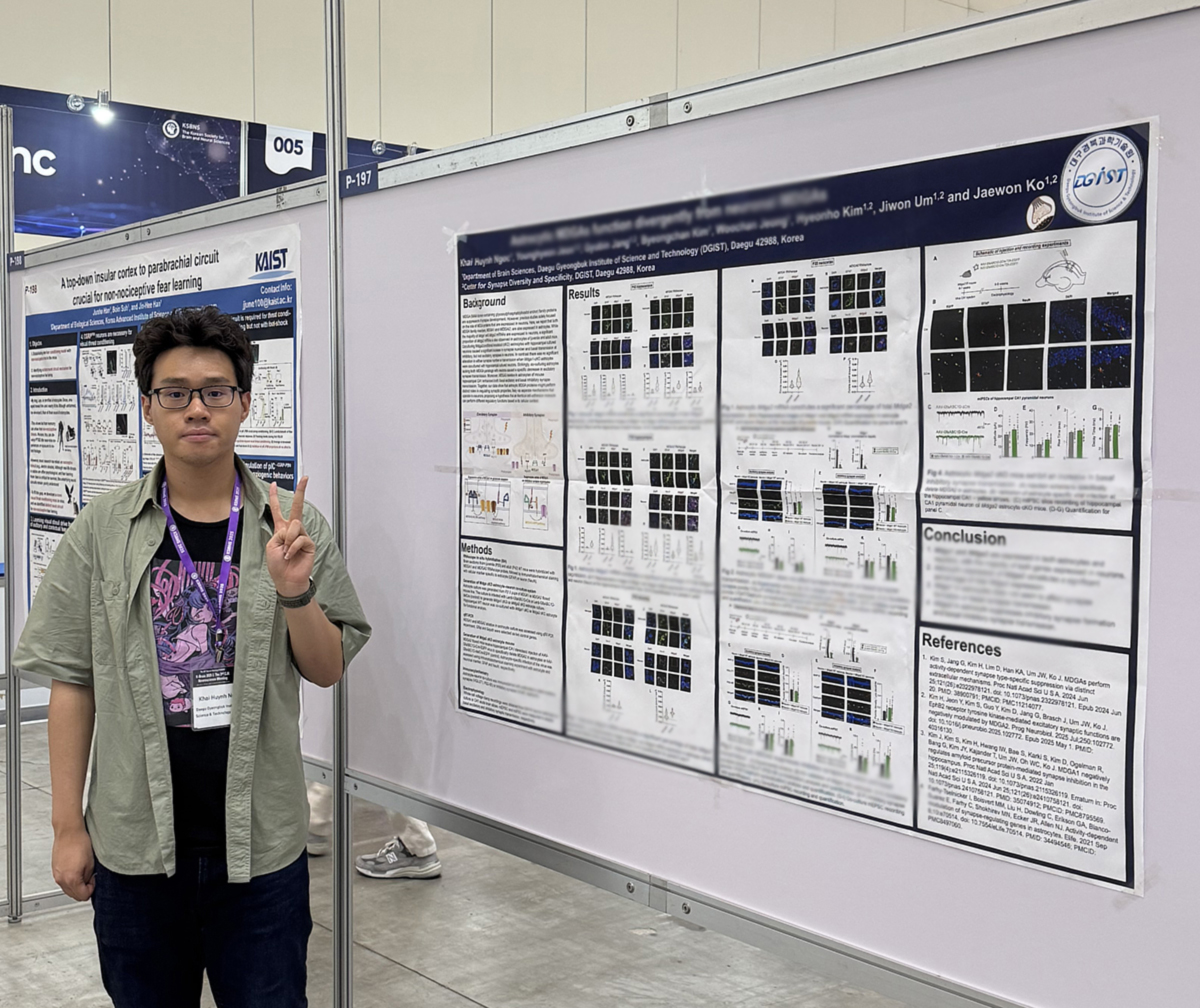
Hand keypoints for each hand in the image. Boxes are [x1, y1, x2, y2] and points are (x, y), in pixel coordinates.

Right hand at [52, 826, 94, 900]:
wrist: (69, 832)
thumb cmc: (80, 843)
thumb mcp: (90, 863)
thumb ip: (88, 878)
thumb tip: (88, 883)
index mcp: (71, 879)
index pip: (82, 896)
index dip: (91, 889)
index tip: (94, 880)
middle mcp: (61, 879)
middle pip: (74, 895)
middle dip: (83, 889)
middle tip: (90, 878)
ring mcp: (56, 875)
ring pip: (67, 889)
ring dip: (77, 885)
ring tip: (84, 872)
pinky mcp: (55, 870)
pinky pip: (63, 882)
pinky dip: (70, 880)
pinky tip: (77, 870)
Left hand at [267, 476, 315, 596]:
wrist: (287, 580)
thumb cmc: (277, 565)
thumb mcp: (271, 545)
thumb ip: (281, 532)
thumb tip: (294, 529)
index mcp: (281, 529)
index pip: (277, 510)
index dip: (275, 497)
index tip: (274, 484)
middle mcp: (292, 530)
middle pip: (296, 508)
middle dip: (300, 492)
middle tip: (305, 478)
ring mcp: (302, 536)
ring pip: (295, 526)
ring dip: (288, 540)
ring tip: (286, 552)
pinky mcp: (309, 544)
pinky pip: (300, 539)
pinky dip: (293, 547)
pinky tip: (291, 555)